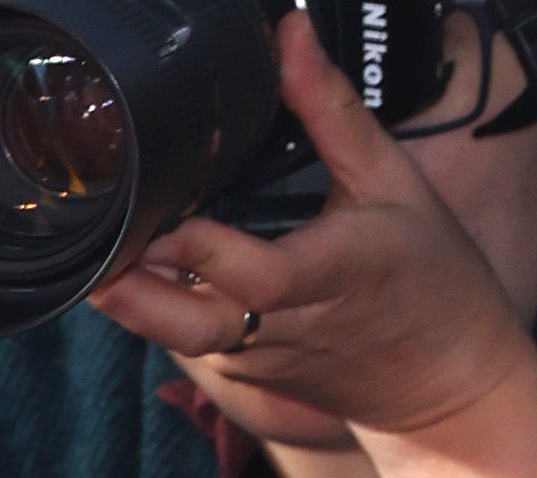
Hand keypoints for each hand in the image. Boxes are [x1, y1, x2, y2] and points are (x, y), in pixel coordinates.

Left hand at [90, 14, 536, 442]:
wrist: (444, 382)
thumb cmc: (428, 274)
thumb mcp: (391, 178)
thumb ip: (331, 109)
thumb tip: (291, 34)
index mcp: (327, 275)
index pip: (248, 273)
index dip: (195, 250)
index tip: (156, 218)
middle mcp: (282, 329)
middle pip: (190, 326)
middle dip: (135, 292)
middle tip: (92, 249)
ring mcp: (258, 362)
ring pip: (179, 338)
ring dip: (136, 303)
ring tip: (97, 253)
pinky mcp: (244, 379)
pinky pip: (190, 343)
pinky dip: (160, 311)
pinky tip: (135, 272)